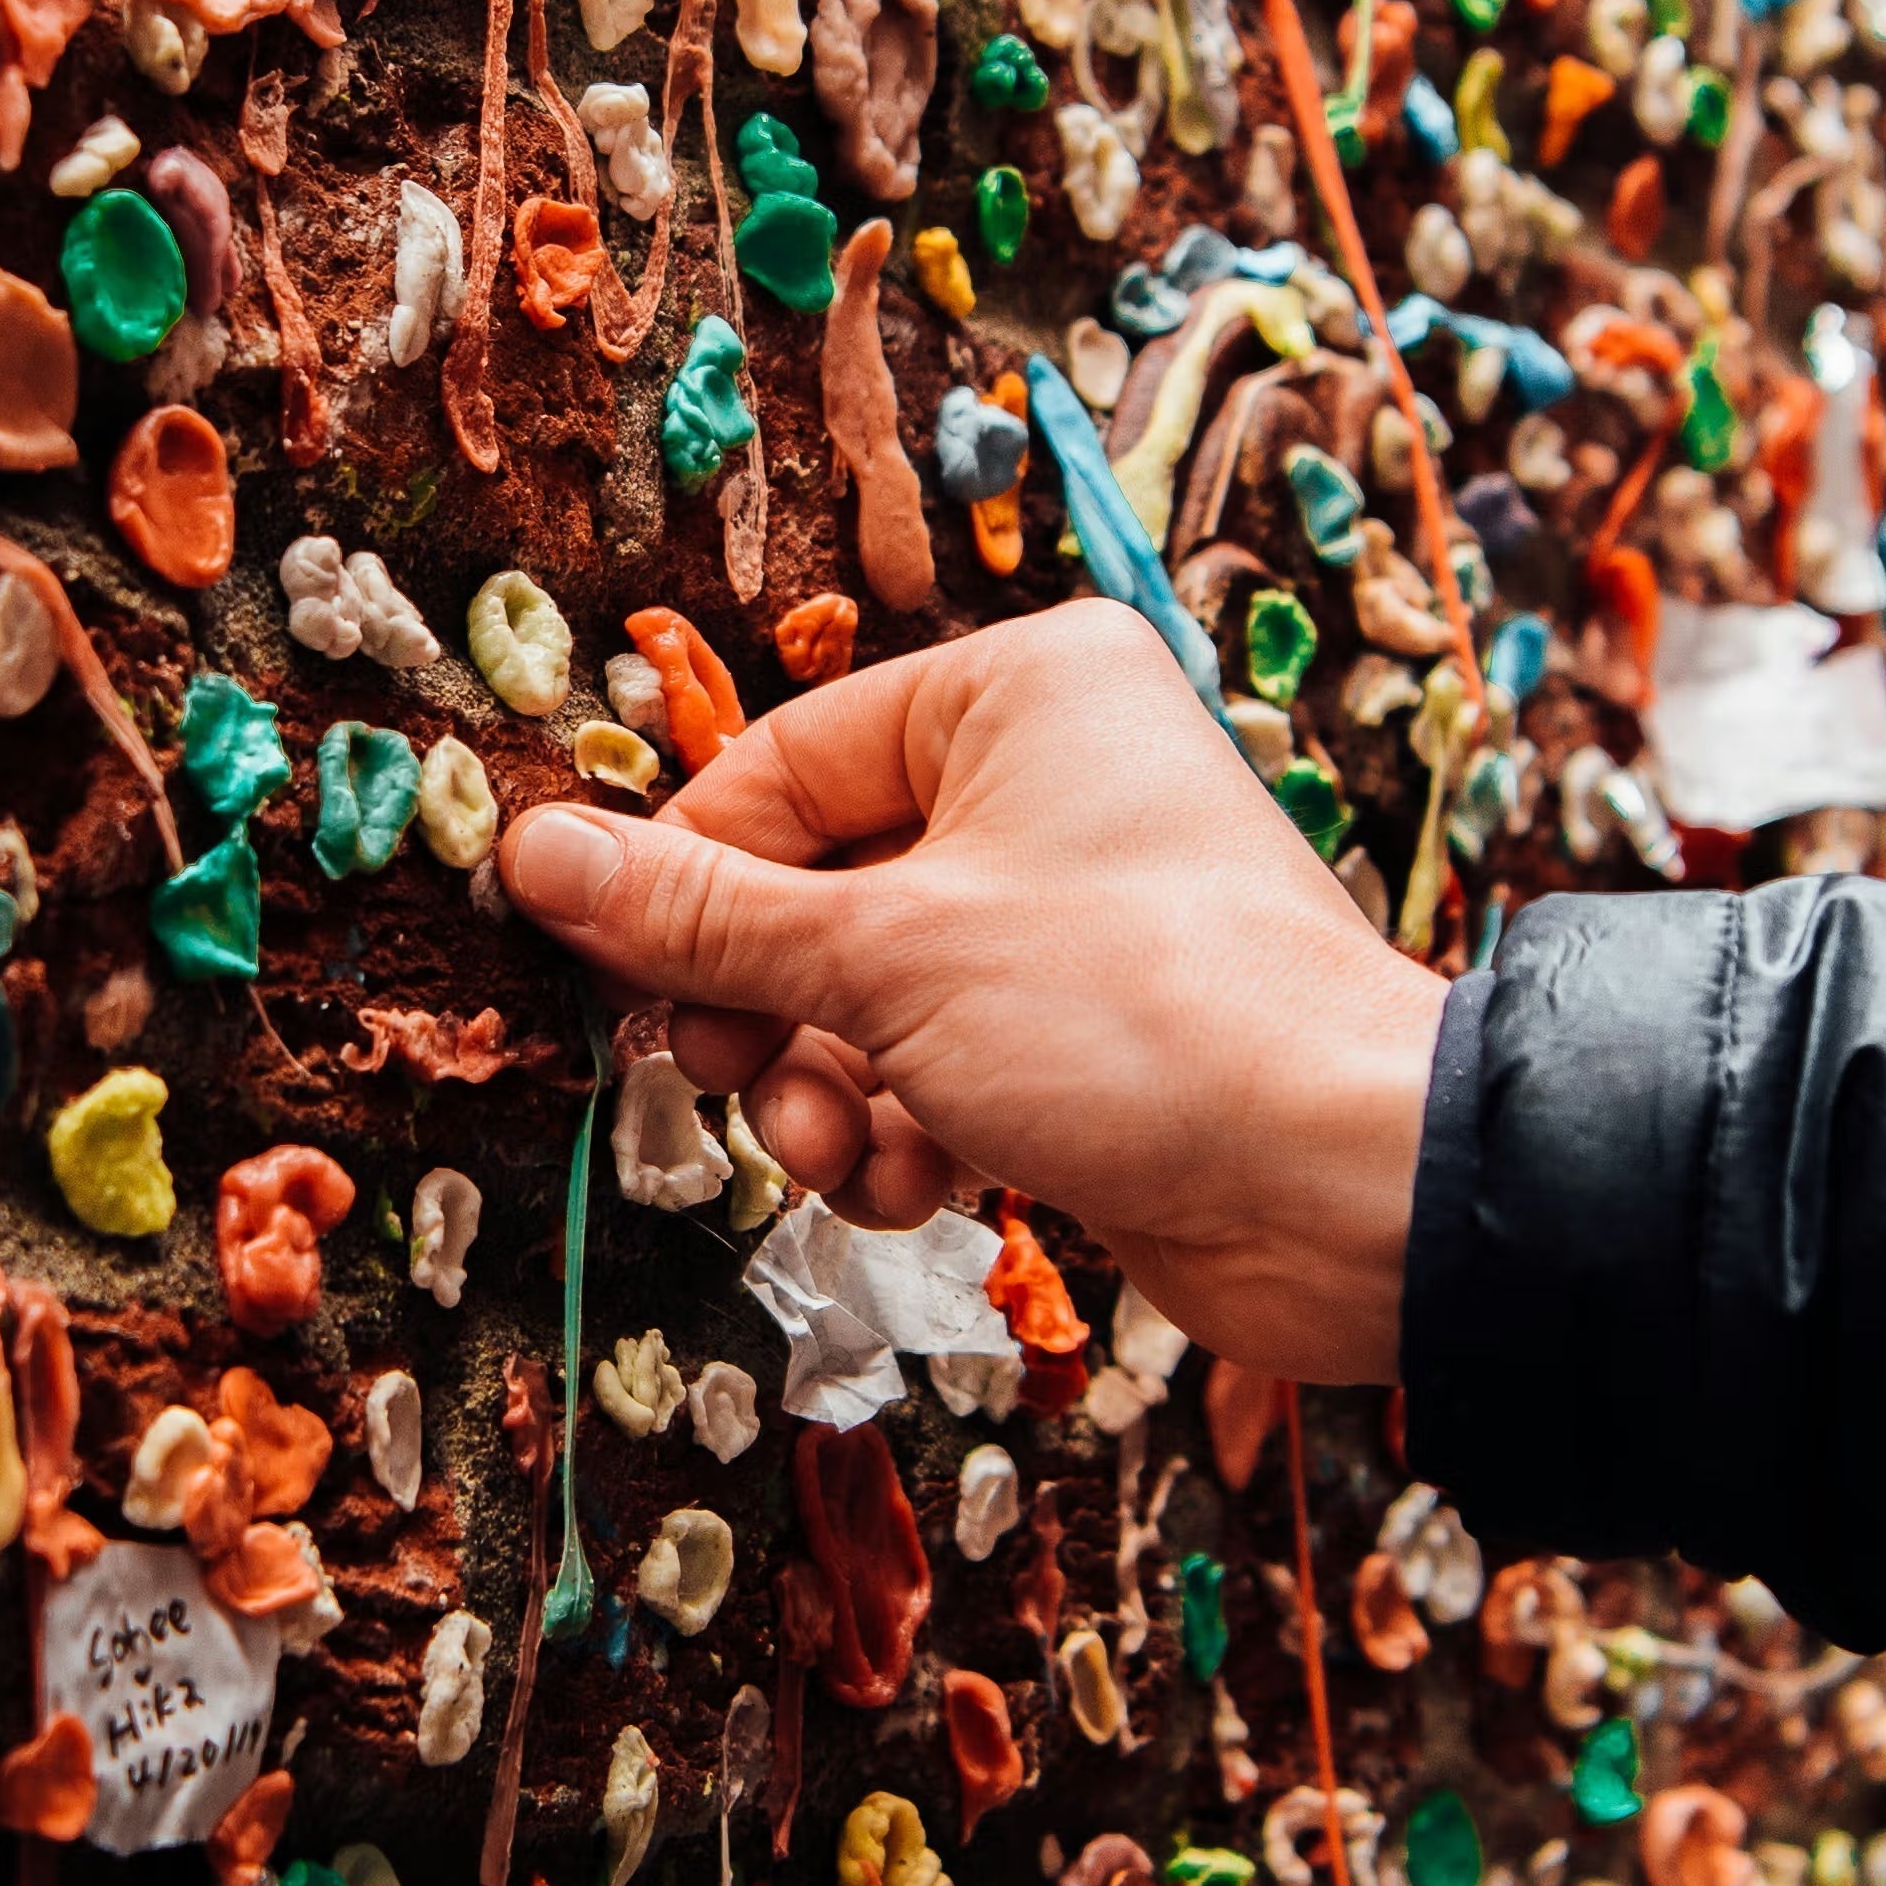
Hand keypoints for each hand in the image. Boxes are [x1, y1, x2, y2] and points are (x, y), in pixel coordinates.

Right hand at [495, 600, 1443, 1383]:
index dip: (692, 881)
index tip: (622, 975)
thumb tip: (534, 856)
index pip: (781, 765)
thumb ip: (699, 917)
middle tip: (725, 1075)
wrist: (1351, 1191)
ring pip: (867, 994)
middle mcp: (1051, 784)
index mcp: (1018, 694)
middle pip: (815, 887)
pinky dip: (906, 1130)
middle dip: (766, 1010)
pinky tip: (923, 1187)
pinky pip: (938, 1064)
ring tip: (840, 1152)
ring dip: (825, 1090)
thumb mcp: (882, 956)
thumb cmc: (1145, 1018)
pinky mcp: (1088, 1036)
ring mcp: (1071, 916)